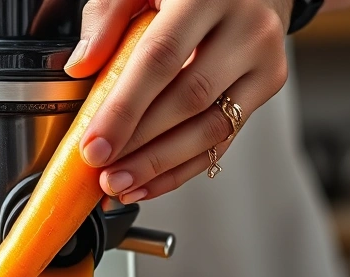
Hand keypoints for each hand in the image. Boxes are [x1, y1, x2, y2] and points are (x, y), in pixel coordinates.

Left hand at [65, 0, 291, 201]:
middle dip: (140, 146)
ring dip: (160, 166)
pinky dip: (183, 167)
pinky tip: (150, 183)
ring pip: (211, 128)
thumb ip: (108, 15)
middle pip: (188, 100)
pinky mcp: (268, 83)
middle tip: (104, 175)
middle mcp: (245, 26)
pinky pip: (223, 138)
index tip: (94, 146)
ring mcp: (263, 58)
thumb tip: (81, 65)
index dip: (124, 109)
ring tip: (121, 186)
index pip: (160, 59)